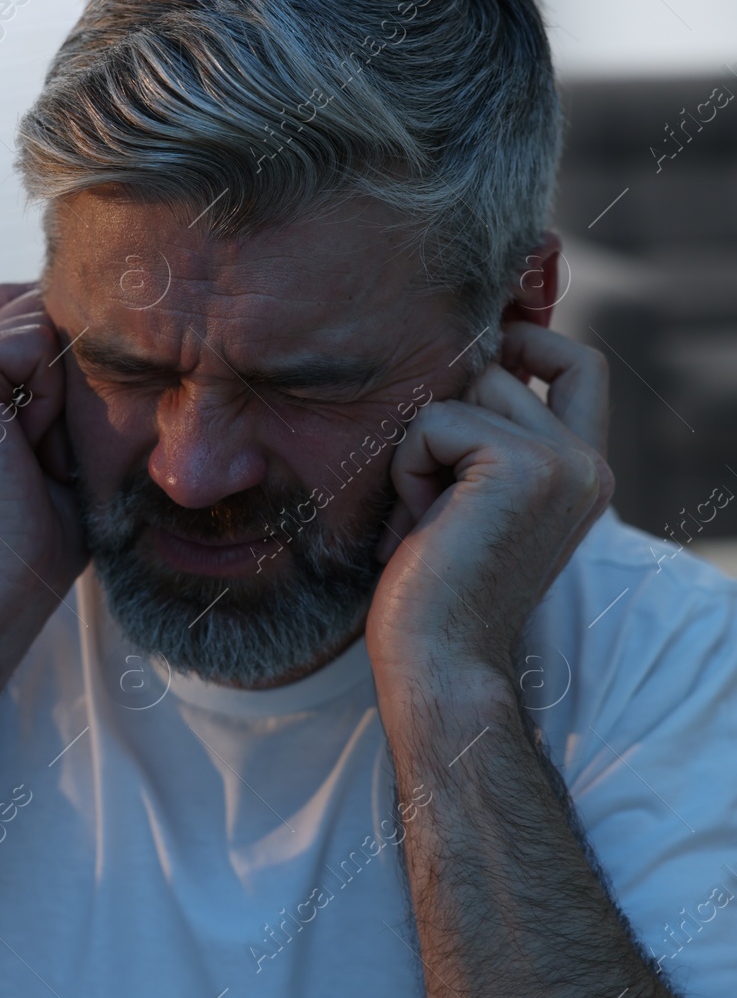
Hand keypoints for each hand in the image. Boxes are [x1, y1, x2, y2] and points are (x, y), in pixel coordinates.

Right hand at [0, 282, 86, 612]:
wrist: (0, 585)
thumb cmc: (42, 534)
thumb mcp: (66, 441)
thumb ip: (68, 383)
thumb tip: (113, 331)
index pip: (35, 318)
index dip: (73, 364)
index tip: (65, 443)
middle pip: (37, 306)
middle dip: (69, 369)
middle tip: (52, 452)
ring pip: (39, 319)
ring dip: (60, 387)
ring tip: (40, 453)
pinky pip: (31, 341)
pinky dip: (48, 395)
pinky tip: (29, 447)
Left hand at [366, 323, 612, 694]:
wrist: (438, 657)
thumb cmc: (436, 589)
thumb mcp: (474, 502)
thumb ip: (489, 441)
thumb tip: (466, 367)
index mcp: (586, 473)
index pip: (578, 364)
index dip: (527, 340)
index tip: (473, 362)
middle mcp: (589, 465)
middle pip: (501, 370)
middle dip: (443, 417)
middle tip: (426, 491)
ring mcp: (563, 463)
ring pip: (465, 392)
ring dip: (420, 447)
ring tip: (422, 513)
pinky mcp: (523, 466)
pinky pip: (435, 423)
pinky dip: (407, 467)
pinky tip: (415, 524)